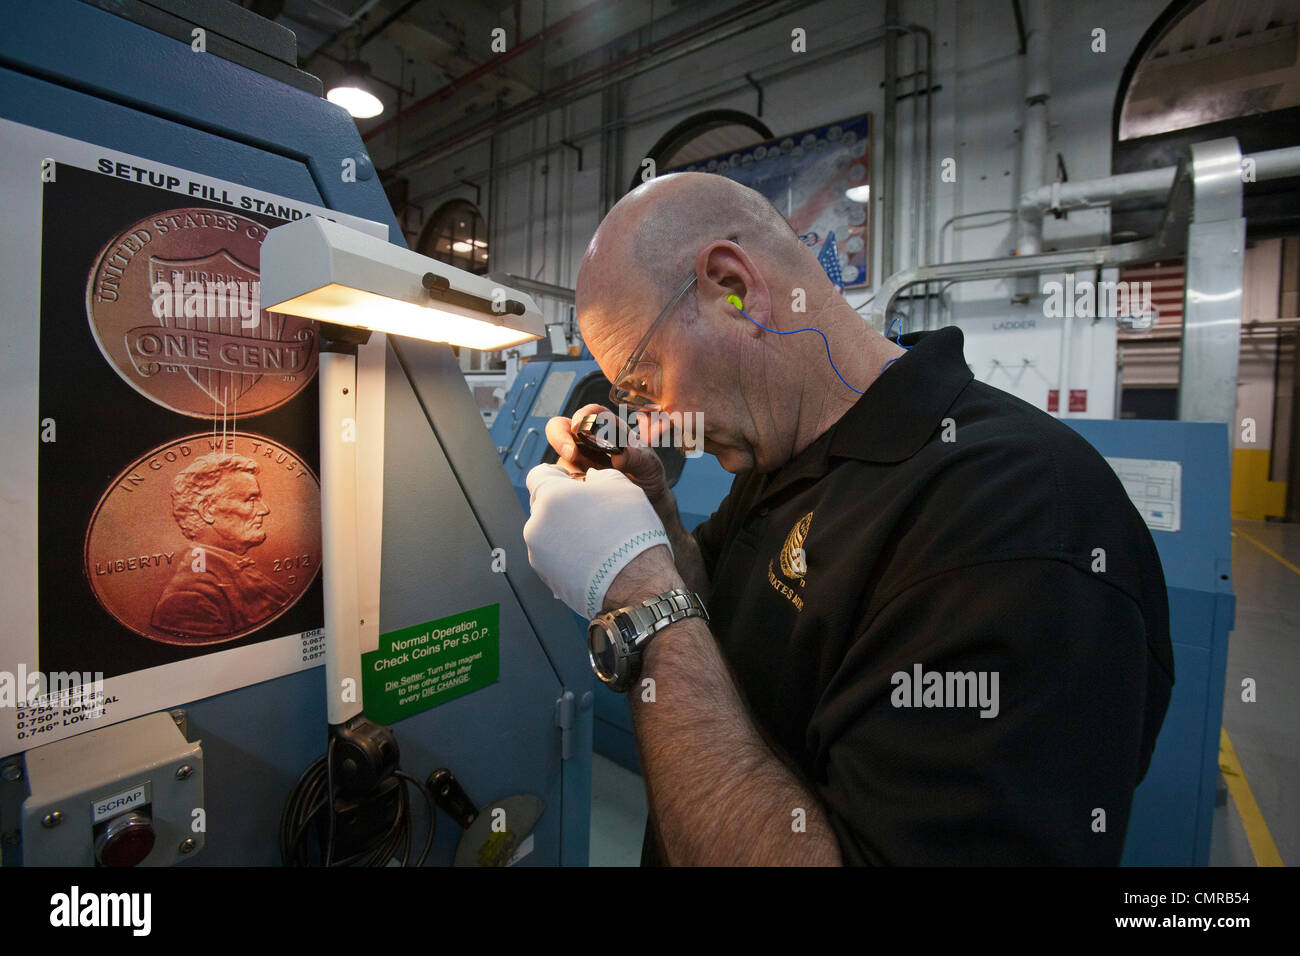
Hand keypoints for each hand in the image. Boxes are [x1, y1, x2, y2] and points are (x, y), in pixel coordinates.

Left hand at [523, 464, 672, 618]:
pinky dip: (566, 553)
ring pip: (546, 532)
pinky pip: (552, 556)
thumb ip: (600, 476)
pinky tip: (591, 557)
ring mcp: (538, 554)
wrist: (637, 585)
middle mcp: (537, 524)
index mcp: (552, 496)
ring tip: (595, 538)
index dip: (557, 474)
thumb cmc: (632, 534)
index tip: (573, 481)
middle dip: (562, 503)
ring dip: (564, 530)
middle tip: (591, 510)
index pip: (538, 474)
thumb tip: (592, 478)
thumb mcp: (623, 488)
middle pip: (542, 504)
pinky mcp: (546, 576)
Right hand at [545, 405, 668, 504]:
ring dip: (568, 468)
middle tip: (571, 454)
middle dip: (560, 437)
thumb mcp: (648, 464)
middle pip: (562, 427)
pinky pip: (561, 480)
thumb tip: (618, 455)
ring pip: (561, 457)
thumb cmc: (647, 474)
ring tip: (586, 482)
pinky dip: (567, 485)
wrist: (646, 500)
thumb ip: (636, 458)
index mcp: (609, 428)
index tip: (579, 427)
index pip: (592, 412)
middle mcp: (589, 440)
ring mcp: (579, 460)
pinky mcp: (573, 479)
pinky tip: (582, 493)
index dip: (583, 415)